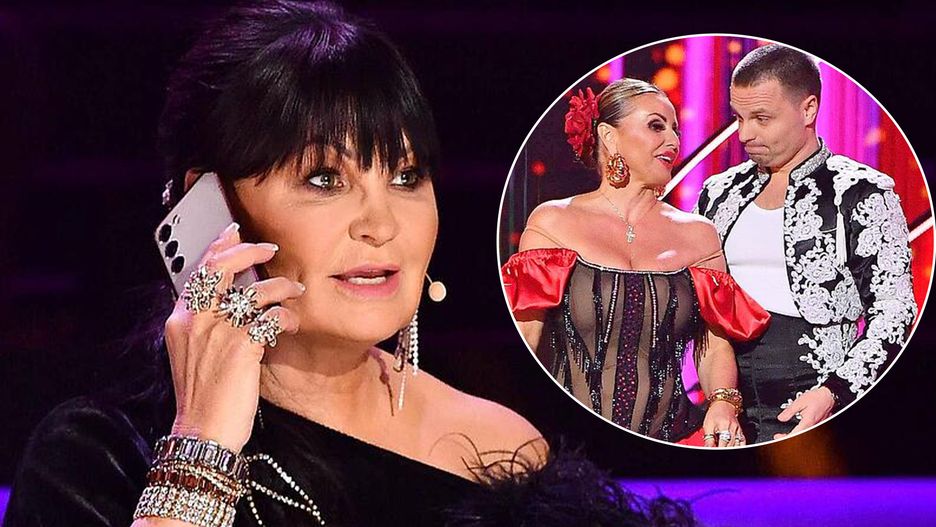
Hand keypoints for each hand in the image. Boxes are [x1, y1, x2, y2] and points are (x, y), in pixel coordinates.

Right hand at [164, 222, 303, 452]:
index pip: (198, 272)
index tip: (234, 233)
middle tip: (269, 249)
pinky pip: (271, 318)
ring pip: (253, 291)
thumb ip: (204, 326)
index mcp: (179, 320)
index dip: (218, 248)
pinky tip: (290, 323)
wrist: (202, 432)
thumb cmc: (203, 397)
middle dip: (248, 251)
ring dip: (280, 286)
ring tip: (294, 289)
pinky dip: (285, 317)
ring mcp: (216, 332)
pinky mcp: (240, 347)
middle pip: (221, 268)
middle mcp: (193, 320)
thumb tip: (231, 301)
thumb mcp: (192, 354)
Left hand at [702, 400, 743, 447]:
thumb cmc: (715, 413)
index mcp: (724, 426)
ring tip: (725, 449)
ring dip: (731, 449)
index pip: (723, 442)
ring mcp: (738, 431)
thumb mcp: (708, 425)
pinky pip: (743, 442)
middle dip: (724, 449)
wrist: (723, 404)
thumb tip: (708, 448)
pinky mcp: (741, 432)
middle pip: (730, 445)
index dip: (718, 449)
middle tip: (718, 450)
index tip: (713, 450)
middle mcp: (733, 429)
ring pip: (737, 445)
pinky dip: (739, 447)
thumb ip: (708, 438)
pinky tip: (735, 448)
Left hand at [773, 387, 834, 439]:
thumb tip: (781, 418)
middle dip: (788, 437)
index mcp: (808, 421)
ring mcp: (817, 426)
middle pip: (799, 436)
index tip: (778, 436)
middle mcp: (813, 426)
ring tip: (786, 433)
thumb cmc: (817, 397)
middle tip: (780, 435)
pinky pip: (808, 430)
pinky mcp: (819, 425)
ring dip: (795, 434)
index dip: (785, 437)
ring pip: (804, 433)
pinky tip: (796, 430)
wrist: (829, 396)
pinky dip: (800, 431)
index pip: (795, 434)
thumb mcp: (799, 402)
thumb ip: (789, 411)